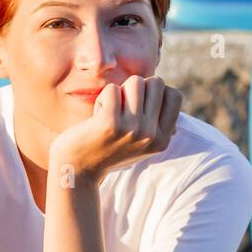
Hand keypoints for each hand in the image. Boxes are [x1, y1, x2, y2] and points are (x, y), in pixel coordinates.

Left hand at [50, 75, 182, 182]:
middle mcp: (151, 136)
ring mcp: (132, 129)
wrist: (78, 169)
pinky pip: (112, 89)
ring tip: (110, 111)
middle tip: (121, 108)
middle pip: (155, 83)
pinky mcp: (110, 124)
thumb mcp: (140, 141)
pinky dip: (102, 98)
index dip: (155, 92)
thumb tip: (171, 95)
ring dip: (119, 92)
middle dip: (136, 88)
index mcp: (162, 140)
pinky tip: (97, 116)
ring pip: (135, 82)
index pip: (174, 95)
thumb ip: (157, 121)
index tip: (139, 105)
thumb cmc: (108, 148)